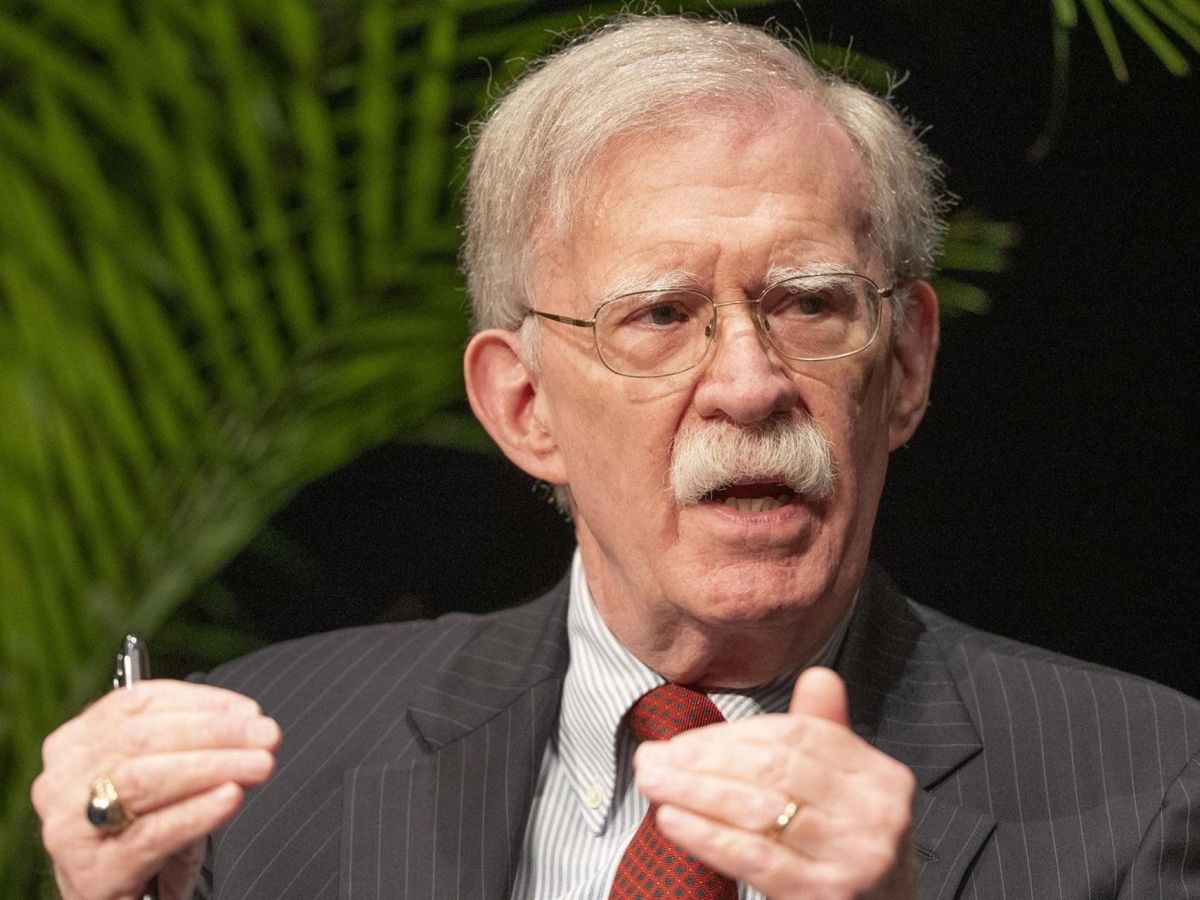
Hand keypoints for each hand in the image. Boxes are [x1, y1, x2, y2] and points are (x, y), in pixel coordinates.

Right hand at [31, 680, 279, 899]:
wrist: (121, 899)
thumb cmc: (146, 828)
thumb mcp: (164, 776)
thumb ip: (194, 744)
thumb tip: (252, 724)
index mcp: (77, 742)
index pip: (139, 704)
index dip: (201, 703)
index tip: (250, 711)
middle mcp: (61, 780)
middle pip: (143, 738)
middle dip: (216, 733)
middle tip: (267, 736)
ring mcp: (69, 827)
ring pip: (145, 779)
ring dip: (213, 766)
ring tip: (260, 765)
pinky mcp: (92, 873)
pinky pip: (150, 834)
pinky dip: (197, 812)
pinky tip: (230, 798)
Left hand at [633, 667, 916, 898]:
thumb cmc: (851, 844)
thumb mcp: (849, 787)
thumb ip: (828, 733)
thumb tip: (818, 676)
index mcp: (879, 775)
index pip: (797, 736)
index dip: (733, 734)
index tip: (683, 740)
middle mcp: (877, 813)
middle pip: (775, 770)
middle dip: (704, 760)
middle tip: (651, 757)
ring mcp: (855, 856)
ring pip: (759, 811)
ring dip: (695, 793)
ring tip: (652, 782)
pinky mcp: (827, 893)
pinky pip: (756, 858)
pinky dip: (708, 836)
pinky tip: (672, 820)